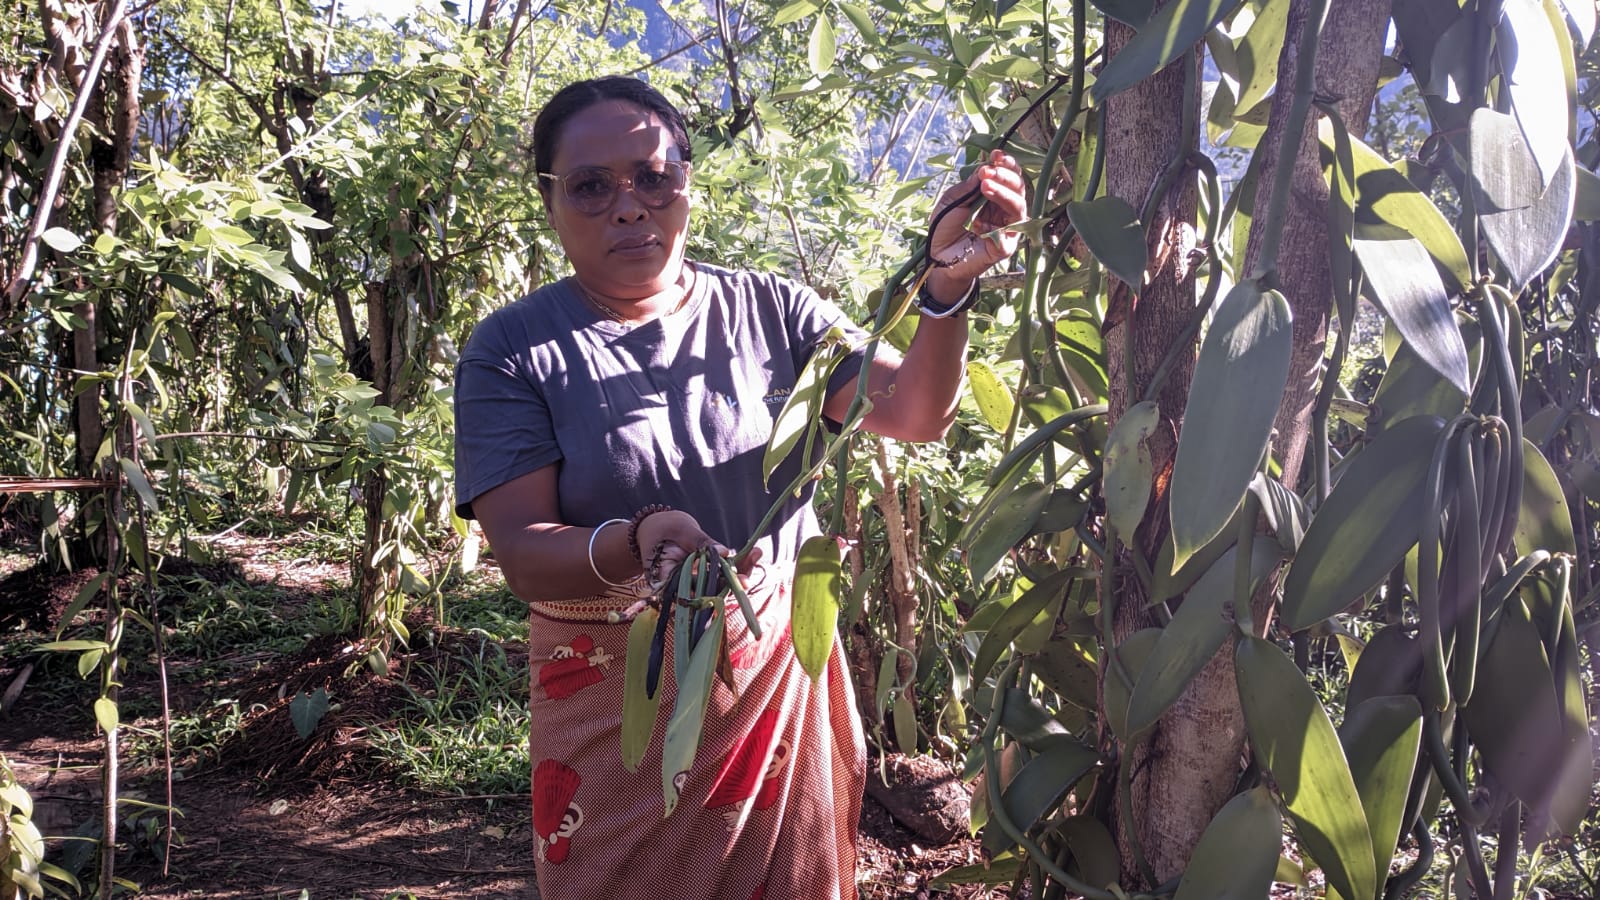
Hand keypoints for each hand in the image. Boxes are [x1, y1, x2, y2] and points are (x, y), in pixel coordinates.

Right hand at [635, 511, 763, 589]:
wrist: (654, 528)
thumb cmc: (662, 527)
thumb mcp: (680, 530)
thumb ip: (700, 542)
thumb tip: (725, 552)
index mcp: (669, 580)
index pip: (694, 592)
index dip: (718, 589)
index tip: (739, 582)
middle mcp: (682, 586)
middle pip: (711, 590)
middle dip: (736, 579)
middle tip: (754, 560)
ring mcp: (694, 580)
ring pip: (720, 583)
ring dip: (741, 570)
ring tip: (757, 552)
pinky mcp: (703, 574)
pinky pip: (721, 573)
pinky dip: (737, 564)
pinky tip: (753, 552)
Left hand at [926, 150, 1028, 296]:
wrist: (937, 257)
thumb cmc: (944, 228)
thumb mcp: (952, 200)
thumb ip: (969, 186)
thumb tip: (985, 169)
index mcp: (994, 196)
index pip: (1008, 176)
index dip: (1005, 164)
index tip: (995, 154)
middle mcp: (1005, 210)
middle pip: (1018, 188)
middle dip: (1005, 175)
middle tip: (988, 171)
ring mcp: (1008, 228)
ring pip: (1018, 205)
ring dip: (1003, 192)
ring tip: (986, 184)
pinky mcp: (1006, 246)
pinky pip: (1009, 231)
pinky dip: (995, 224)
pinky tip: (978, 223)